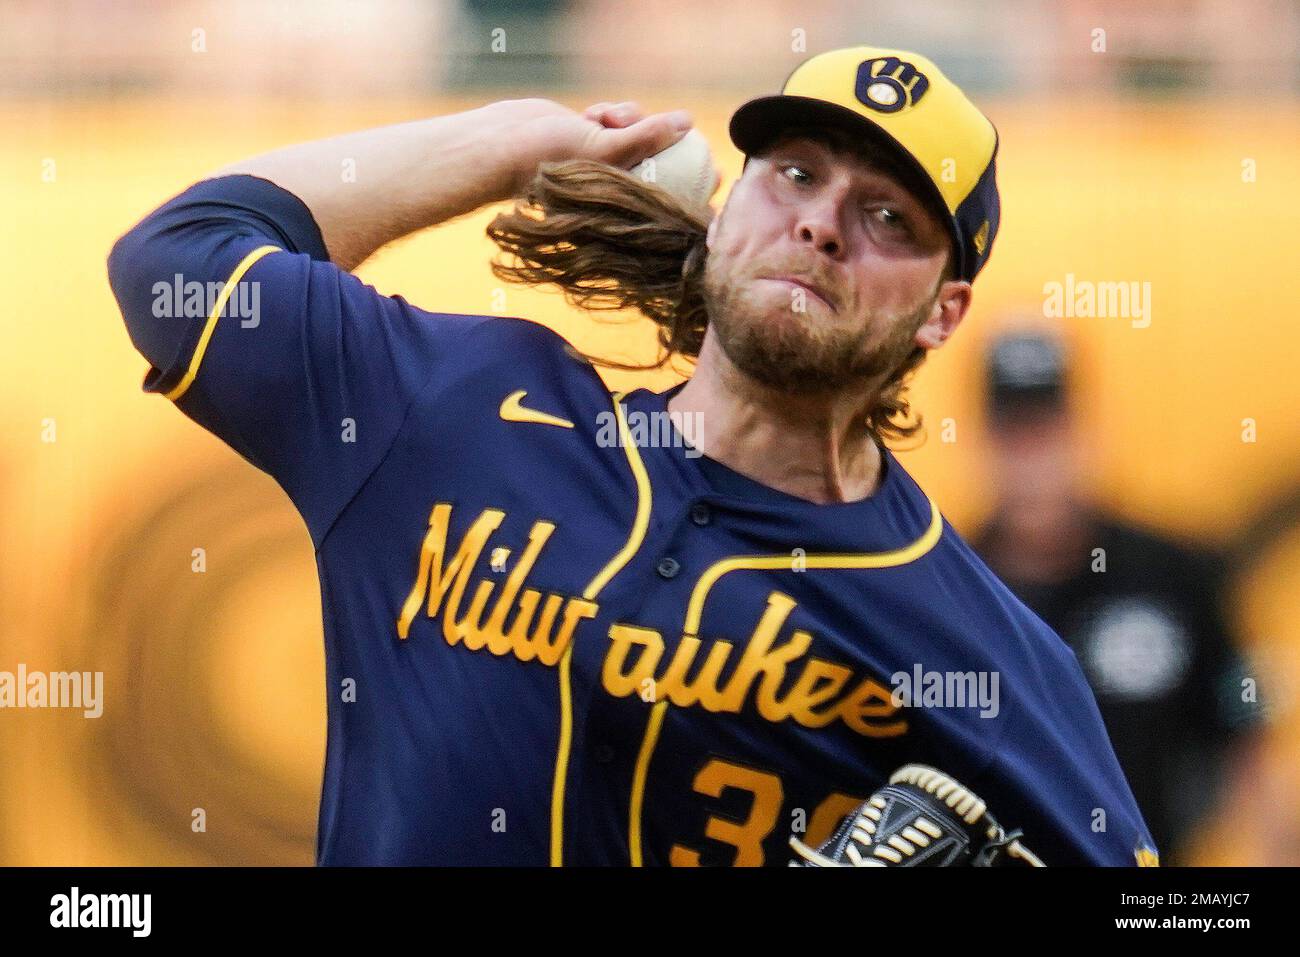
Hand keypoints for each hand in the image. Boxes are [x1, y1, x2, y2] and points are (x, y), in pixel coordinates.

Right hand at [494, 98, 694, 192]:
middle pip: (659, 164)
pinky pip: (617, 121)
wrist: (502, 143)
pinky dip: (610, 112)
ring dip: (630, 119)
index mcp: (619, 204)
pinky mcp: (591, 138)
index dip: (694, 191)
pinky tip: (594, 113)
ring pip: (637, 134)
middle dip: (660, 139)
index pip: (666, 201)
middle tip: (689, 128)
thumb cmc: (549, 159)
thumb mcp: (605, 149)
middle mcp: (614, 186)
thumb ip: (646, 137)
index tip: (720, 178)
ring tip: (609, 119)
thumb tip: (687, 124)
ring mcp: (602, 161)